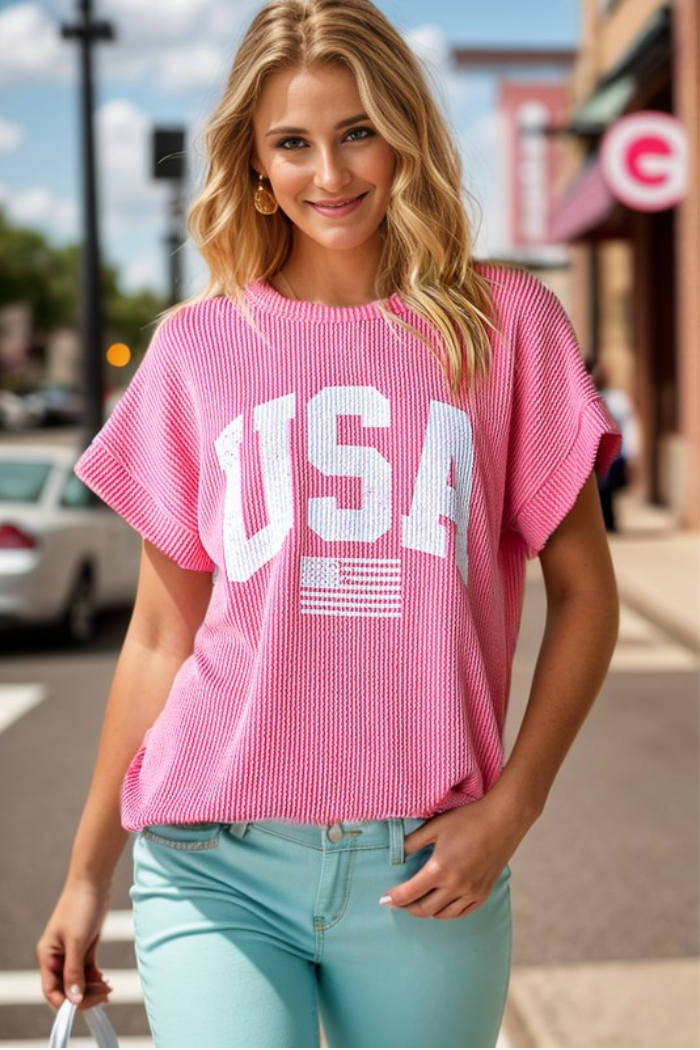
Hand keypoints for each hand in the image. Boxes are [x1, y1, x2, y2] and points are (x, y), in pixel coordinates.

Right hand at [37, 881, 112, 1009]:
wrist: (94, 881)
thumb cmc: (80, 907)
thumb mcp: (77, 942)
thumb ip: (74, 971)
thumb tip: (74, 1000)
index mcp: (47, 956)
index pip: (51, 990)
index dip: (66, 1003)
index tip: (84, 1006)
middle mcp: (57, 957)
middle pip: (67, 987)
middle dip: (84, 995)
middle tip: (105, 996)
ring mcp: (71, 952)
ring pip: (79, 980)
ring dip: (92, 988)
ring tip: (109, 989)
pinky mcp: (85, 946)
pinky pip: (87, 970)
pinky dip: (96, 978)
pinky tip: (106, 981)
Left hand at [379, 789, 530, 919]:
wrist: (503, 819)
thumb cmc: (468, 819)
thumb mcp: (435, 826)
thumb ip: (412, 842)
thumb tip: (396, 855)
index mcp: (440, 868)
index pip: (409, 893)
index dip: (394, 899)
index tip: (383, 900)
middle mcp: (455, 886)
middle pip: (424, 909)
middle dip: (407, 908)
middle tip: (398, 902)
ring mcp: (471, 892)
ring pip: (442, 914)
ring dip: (426, 911)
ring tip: (417, 902)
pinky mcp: (483, 894)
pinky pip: (460, 913)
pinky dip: (446, 912)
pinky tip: (440, 904)